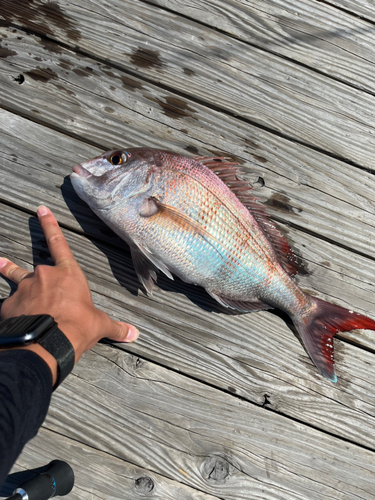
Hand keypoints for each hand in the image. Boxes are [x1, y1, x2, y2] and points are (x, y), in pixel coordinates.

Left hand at [0, 206, 138, 384]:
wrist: (47, 343)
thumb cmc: (77, 327)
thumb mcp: (100, 325)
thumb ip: (115, 327)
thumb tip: (133, 333)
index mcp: (68, 274)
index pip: (59, 243)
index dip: (50, 225)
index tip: (41, 210)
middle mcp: (44, 276)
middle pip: (36, 264)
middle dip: (32, 261)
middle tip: (18, 258)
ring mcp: (24, 289)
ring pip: (14, 275)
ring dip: (8, 269)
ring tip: (0, 264)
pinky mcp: (9, 306)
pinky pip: (9, 305)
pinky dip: (12, 310)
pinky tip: (14, 320)